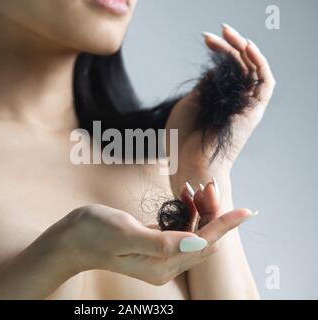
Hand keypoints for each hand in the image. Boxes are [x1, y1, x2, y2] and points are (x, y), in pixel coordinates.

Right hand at [51, 204, 253, 285]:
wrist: (71, 238)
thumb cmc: (93, 233)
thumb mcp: (125, 234)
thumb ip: (162, 242)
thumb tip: (198, 243)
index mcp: (161, 264)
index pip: (202, 245)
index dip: (224, 225)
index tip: (246, 211)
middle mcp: (164, 264)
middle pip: (202, 239)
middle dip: (211, 212)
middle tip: (207, 185)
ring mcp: (160, 255)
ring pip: (193, 232)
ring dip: (199, 210)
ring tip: (194, 186)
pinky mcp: (154, 243)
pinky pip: (180, 228)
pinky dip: (185, 211)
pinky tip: (182, 195)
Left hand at [166, 24, 275, 190]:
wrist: (188, 163)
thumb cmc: (183, 139)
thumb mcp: (189, 104)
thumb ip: (205, 86)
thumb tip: (216, 68)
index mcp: (219, 100)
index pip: (227, 69)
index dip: (220, 51)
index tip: (207, 38)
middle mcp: (235, 101)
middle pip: (241, 66)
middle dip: (231, 45)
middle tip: (219, 30)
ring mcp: (245, 106)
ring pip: (253, 70)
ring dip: (244, 49)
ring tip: (229, 32)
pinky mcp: (253, 111)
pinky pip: (264, 83)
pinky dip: (259, 64)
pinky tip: (247, 48)